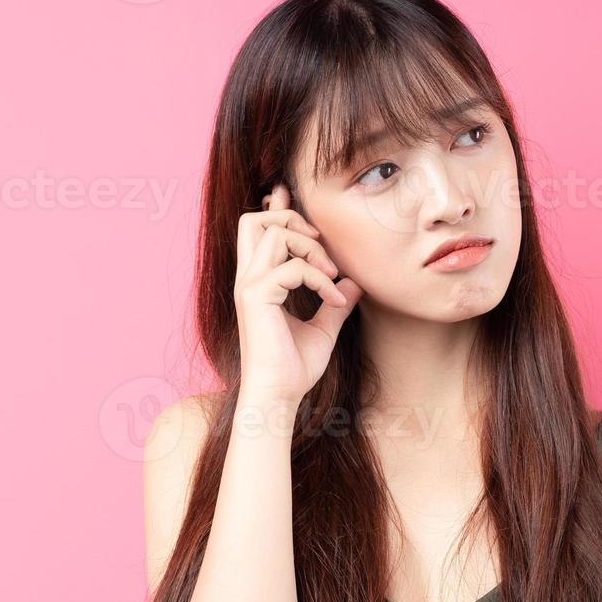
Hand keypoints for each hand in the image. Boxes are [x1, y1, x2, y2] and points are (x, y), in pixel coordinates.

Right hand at [233, 182, 363, 406]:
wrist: (278, 398)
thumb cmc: (294, 369)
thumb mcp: (323, 330)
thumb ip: (335, 303)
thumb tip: (353, 283)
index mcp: (257, 282)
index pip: (256, 231)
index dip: (277, 210)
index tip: (298, 204)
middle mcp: (248, 279)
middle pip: (254, 220)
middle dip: (291, 218)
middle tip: (320, 243)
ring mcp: (248, 287)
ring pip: (272, 233)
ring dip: (309, 247)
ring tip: (331, 273)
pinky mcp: (256, 297)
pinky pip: (292, 268)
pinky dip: (320, 278)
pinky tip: (335, 300)